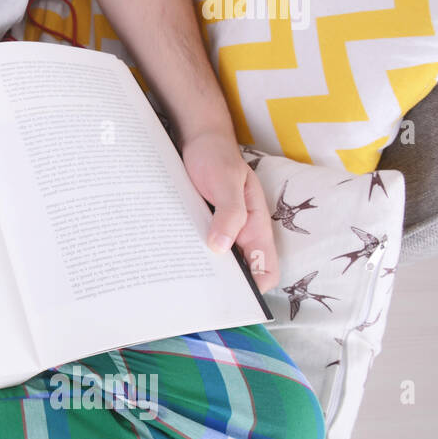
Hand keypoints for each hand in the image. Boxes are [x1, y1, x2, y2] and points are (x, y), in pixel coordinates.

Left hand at [180, 129, 279, 292]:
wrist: (197, 140)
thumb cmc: (217, 158)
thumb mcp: (227, 183)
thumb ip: (230, 214)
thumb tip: (221, 248)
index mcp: (255, 225)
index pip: (266, 267)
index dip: (257, 286)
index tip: (235, 298)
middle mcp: (240, 232)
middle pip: (240, 271)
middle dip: (225, 285)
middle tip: (198, 293)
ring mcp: (221, 230)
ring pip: (217, 261)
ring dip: (204, 270)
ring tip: (180, 279)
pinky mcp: (202, 226)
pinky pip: (199, 246)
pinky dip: (190, 254)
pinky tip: (171, 258)